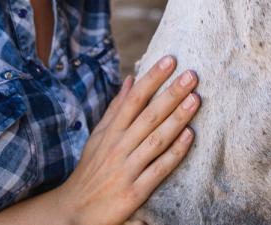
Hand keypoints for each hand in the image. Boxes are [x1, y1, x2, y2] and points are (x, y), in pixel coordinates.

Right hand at [55, 56, 199, 224]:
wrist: (74, 210)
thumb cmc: (91, 169)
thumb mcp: (98, 136)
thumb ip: (116, 108)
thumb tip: (131, 79)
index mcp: (111, 131)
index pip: (134, 99)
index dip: (152, 78)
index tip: (170, 60)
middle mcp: (119, 147)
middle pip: (149, 115)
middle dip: (171, 94)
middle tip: (191, 75)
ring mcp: (128, 169)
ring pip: (156, 139)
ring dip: (177, 118)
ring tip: (196, 99)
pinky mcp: (135, 192)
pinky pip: (159, 169)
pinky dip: (174, 152)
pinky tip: (190, 136)